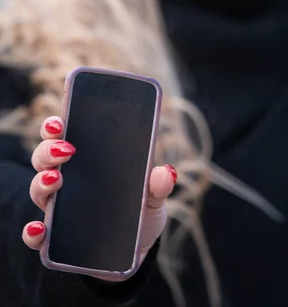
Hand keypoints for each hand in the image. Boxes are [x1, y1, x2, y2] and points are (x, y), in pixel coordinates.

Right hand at [22, 116, 176, 278]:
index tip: (60, 121)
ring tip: (55, 179)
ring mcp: (58, 208)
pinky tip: (40, 229)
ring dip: (41, 182)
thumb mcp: (153, 197)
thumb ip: (158, 185)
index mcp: (87, 161)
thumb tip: (166, 172)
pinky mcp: (55, 239)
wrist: (135, 253)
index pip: (63, 135)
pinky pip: (35, 235)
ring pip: (38, 188)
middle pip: (44, 157)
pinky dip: (33, 232)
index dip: (55, 125)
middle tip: (66, 149)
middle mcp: (66, 180)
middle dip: (48, 149)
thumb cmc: (140, 213)